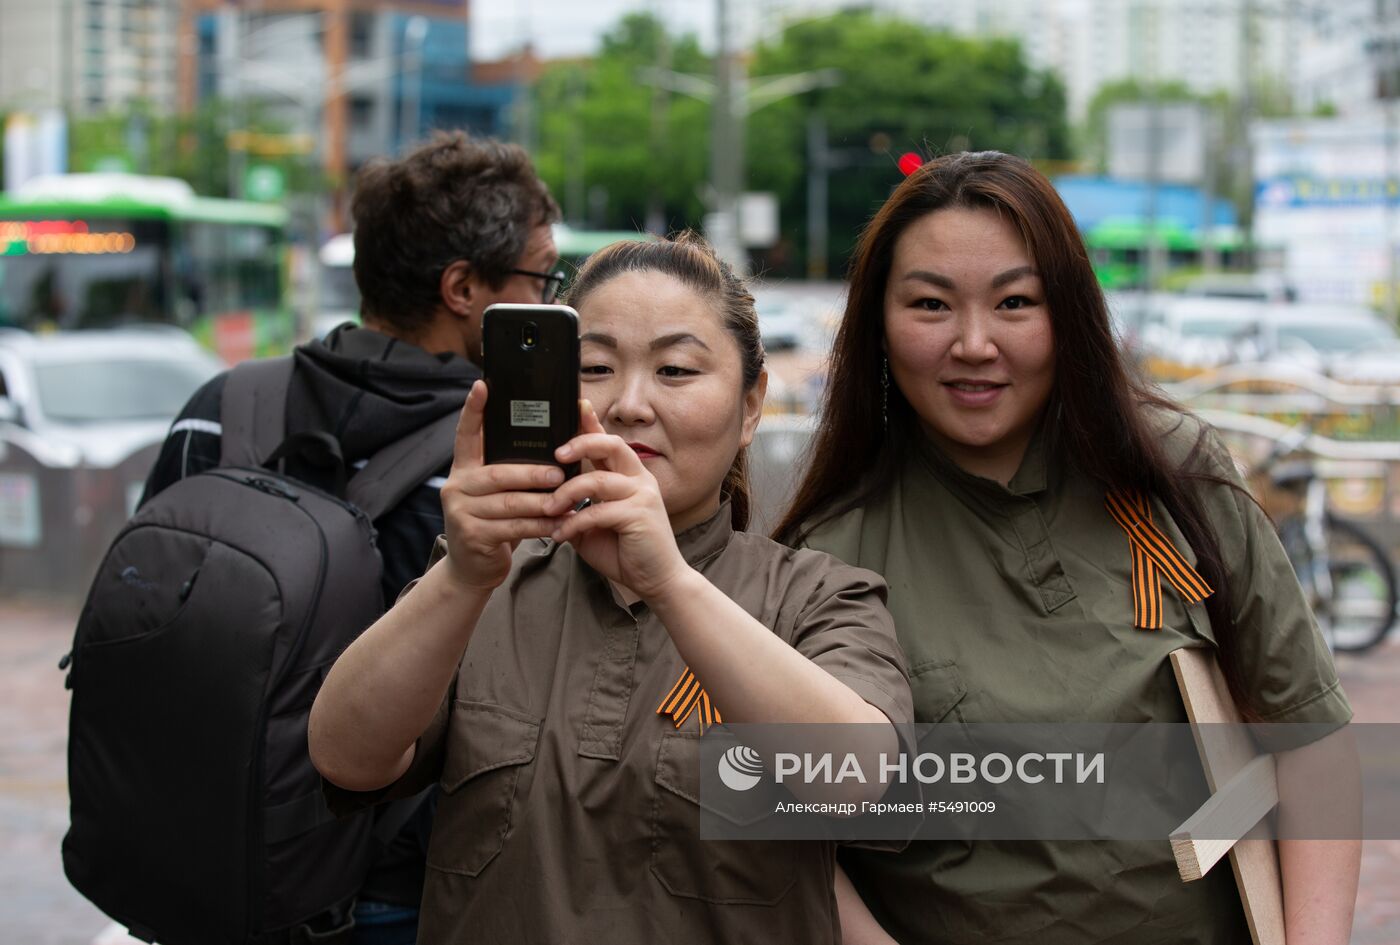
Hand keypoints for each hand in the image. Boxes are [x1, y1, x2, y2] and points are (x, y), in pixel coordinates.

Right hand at [438, 381, 564, 590]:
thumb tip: (553, 443)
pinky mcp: (472, 536)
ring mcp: (461, 512)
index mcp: (464, 469)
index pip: (467, 434)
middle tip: (560, 474)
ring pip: (509, 503)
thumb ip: (511, 470)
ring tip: (568, 500)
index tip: (482, 385)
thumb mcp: (498, 493)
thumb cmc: (494, 522)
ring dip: (542, 502)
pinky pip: (513, 528)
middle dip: (532, 473)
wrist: (472, 568)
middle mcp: (457, 486)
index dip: (473, 410)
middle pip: (498, 474)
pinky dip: (541, 526)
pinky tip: (560, 524)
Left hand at [544, 401, 690, 599]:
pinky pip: (598, 511)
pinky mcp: (640, 515)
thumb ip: (575, 506)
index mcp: (628, 476)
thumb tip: (545, 496)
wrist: (655, 580)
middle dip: (580, 443)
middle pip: (610, 444)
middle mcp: (638, 479)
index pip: (607, 442)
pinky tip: (560, 535)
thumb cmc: (625, 551)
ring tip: (548, 509)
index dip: (591, 422)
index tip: (574, 405)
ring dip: (566, 494)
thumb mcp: (592, 525)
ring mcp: (642, 495)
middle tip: (556, 455)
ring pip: (598, 480)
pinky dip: (574, 523)